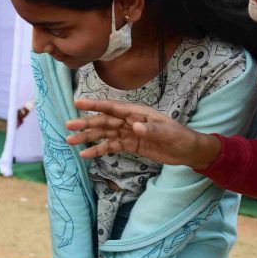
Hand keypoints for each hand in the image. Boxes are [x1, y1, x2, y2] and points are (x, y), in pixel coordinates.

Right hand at [65, 99, 221, 168]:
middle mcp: (130, 121)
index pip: (113, 107)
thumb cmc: (180, 137)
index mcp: (138, 113)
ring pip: (104, 134)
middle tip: (69, 126)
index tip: (78, 102)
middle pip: (104, 121)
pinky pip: (111, 146)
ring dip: (88, 137)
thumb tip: (136, 128)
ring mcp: (129, 133)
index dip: (95, 105)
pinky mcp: (131, 145)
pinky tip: (85, 155)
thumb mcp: (169, 133)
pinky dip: (98, 150)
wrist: (188, 151)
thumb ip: (152, 130)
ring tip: (70, 141)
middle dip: (86, 123)